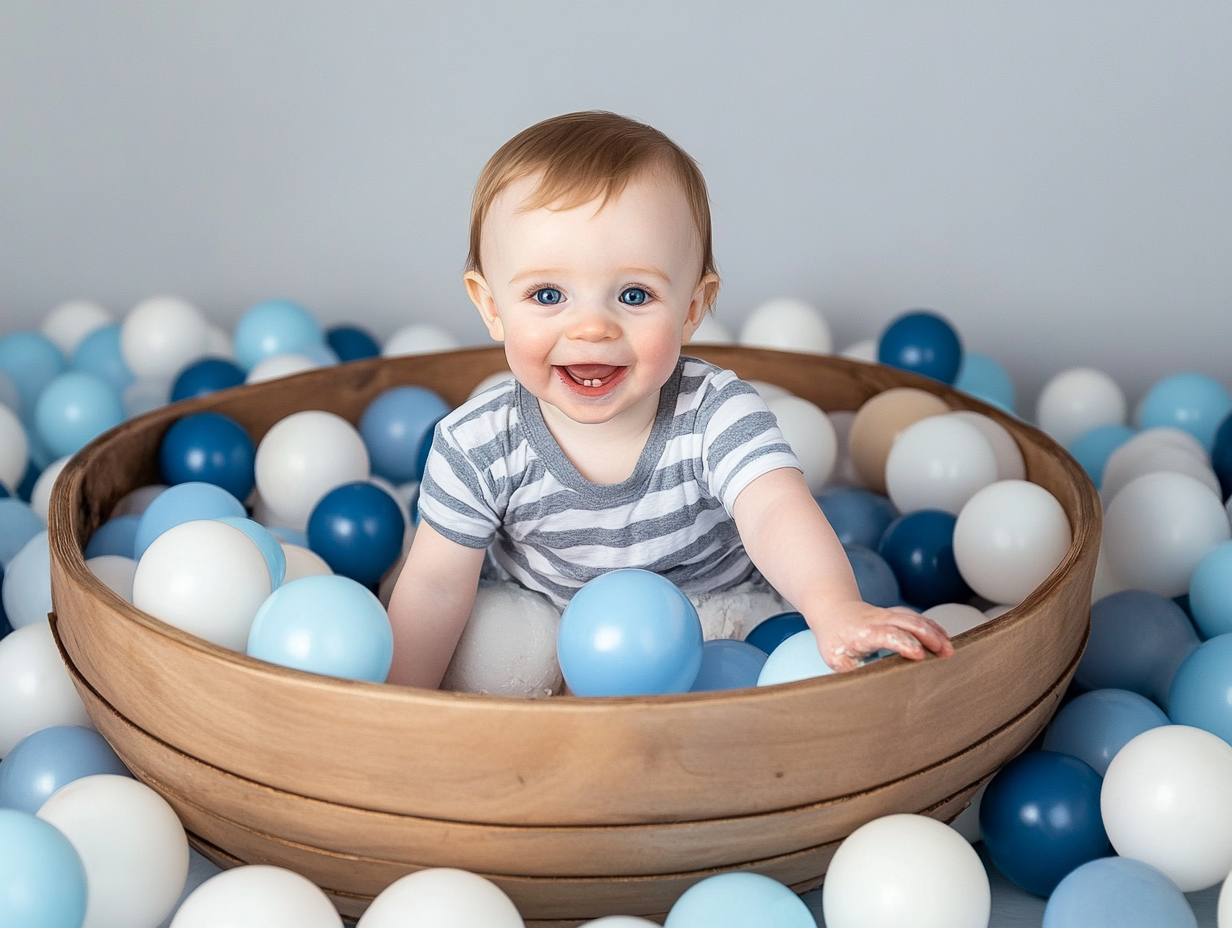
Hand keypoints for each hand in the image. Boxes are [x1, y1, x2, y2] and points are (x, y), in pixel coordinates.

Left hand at [809, 601, 953, 671]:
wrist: (833, 610)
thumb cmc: (835, 638)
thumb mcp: (836, 659)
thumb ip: (853, 673)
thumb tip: (867, 693)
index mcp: (862, 632)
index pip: (886, 634)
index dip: (904, 643)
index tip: (919, 655)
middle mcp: (877, 620)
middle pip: (907, 622)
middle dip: (928, 636)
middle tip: (945, 654)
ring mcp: (888, 615)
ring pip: (914, 618)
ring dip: (934, 631)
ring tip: (949, 649)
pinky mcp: (896, 615)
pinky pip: (916, 618)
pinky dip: (932, 627)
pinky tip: (944, 638)